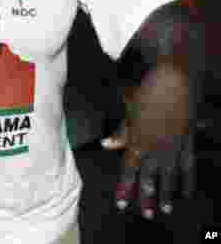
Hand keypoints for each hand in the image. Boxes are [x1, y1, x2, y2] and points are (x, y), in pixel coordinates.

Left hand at [114, 64, 195, 218]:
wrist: (174, 79)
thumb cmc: (146, 89)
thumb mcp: (127, 109)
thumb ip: (120, 130)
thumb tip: (106, 145)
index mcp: (138, 139)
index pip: (129, 169)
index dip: (126, 187)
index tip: (122, 202)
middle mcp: (155, 146)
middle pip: (150, 177)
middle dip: (147, 197)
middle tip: (146, 214)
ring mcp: (173, 146)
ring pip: (169, 177)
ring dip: (167, 195)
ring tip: (164, 210)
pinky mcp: (188, 142)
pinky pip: (188, 167)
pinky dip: (187, 181)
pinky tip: (186, 192)